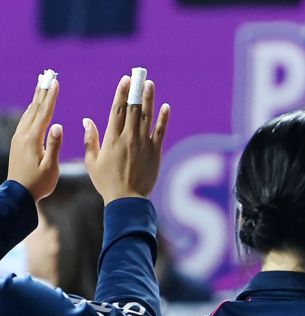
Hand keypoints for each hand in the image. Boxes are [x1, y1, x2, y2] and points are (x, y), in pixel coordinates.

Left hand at [7, 78, 62, 200]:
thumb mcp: (50, 167)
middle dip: (43, 91)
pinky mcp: (18, 142)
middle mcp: (24, 134)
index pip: (45, 113)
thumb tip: (58, 126)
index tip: (56, 82)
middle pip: (35, 108)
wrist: (19, 193)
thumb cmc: (39, 183)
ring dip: (37, 98)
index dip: (51, 97)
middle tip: (48, 75)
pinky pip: (26, 120)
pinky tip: (35, 108)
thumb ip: (54, 145)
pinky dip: (32, 110)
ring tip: (42, 86)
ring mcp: (19, 137)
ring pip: (29, 112)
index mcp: (33, 139)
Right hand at [83, 75, 169, 204]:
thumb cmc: (106, 182)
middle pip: (133, 108)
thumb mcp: (92, 161)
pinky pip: (160, 132)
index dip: (121, 93)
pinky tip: (166, 107)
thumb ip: (90, 139)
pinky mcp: (155, 152)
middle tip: (139, 75)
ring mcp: (143, 144)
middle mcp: (128, 138)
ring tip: (150, 84)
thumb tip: (87, 120)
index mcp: (111, 138)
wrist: (126, 199)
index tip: (125, 80)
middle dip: (136, 90)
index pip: (117, 109)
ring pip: (147, 116)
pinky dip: (163, 119)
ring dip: (149, 99)